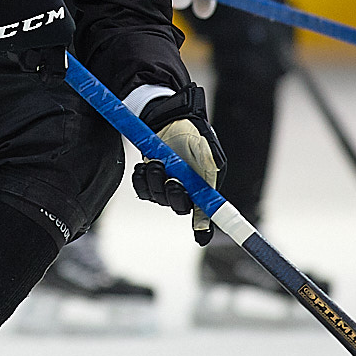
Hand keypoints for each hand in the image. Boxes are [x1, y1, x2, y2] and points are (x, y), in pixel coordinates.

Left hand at [132, 85, 225, 244]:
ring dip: (155, 181)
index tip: (200, 237)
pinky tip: (142, 165)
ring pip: (158, 197)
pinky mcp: (149, 182)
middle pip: (179, 207)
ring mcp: (166, 188)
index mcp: (204, 186)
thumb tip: (215, 172)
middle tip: (172, 180)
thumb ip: (210, 158)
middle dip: (174, 196)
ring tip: (156, 162)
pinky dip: (140, 180)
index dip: (204, 228)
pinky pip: (142, 190)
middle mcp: (186, 191)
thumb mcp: (204, 141)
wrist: (168, 118)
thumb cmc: (191, 131)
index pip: (206, 213)